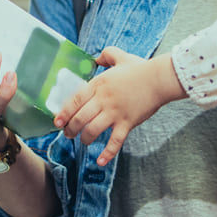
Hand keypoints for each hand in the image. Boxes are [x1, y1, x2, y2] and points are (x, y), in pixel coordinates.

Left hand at [53, 49, 183, 165]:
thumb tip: (96, 58)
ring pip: (92, 130)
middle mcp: (103, 99)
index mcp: (99, 84)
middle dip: (71, 129)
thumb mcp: (120, 56)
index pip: (75, 100)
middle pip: (80, 118)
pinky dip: (107, 153)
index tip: (57, 121)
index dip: (64, 113)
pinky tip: (100, 161)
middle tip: (68, 134)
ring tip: (83, 141)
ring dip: (85, 139)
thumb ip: (106, 55)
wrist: (159, 79)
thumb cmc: (141, 68)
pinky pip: (115, 141)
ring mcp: (115, 112)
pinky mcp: (127, 123)